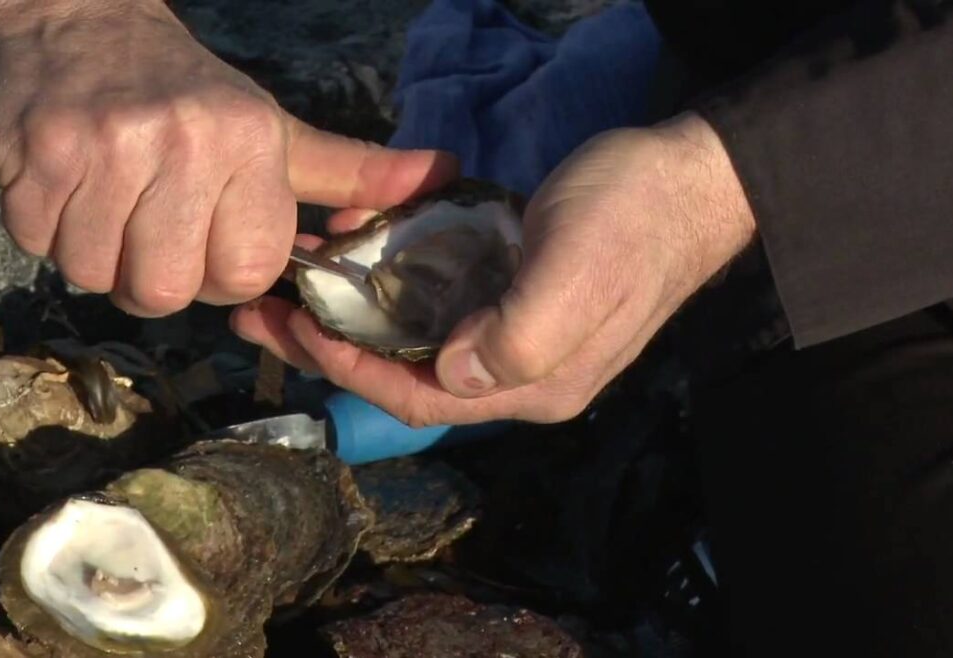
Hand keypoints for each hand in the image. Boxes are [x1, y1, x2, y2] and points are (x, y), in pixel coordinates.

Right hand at [0, 0, 456, 315]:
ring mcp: (100, 147)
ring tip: (113, 207)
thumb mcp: (277, 133)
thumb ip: (353, 174)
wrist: (78, 19)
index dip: (225, 276)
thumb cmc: (191, 96)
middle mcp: (179, 143)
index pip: (245, 273)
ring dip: (102, 258)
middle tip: (156, 232)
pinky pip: (38, 244)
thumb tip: (445, 178)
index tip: (211, 245)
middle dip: (158, 278)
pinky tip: (70, 190)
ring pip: (96, 275)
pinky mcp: (30, 153)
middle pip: (165, 290)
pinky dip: (50, 232)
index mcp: (249, 144)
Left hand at [232, 112, 756, 425]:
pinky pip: (437, 303)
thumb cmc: (632, 219)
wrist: (687, 178)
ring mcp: (514, 334)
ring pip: (415, 341)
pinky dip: (390, 286)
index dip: (354, 370)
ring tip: (295, 289)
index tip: (301, 329)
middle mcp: (518, 372)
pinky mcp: (512, 294)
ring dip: (353, 318)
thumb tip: (453, 375)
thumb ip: (518, 336)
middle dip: (333, 350)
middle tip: (265, 317)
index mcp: (533, 384)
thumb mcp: (578, 271)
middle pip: (407, 377)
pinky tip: (358, 256)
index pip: (423, 398)